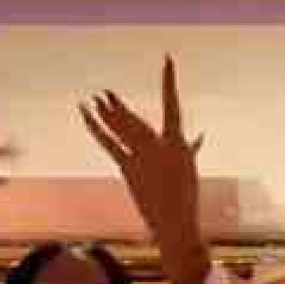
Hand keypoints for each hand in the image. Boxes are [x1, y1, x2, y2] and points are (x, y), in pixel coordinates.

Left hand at [80, 55, 209, 283]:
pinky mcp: (127, 167)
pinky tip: (86, 114)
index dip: (169, 80)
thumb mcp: (190, 169)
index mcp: (177, 143)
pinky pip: (109, 142)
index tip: (167, 60)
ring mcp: (141, 156)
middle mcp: (158, 145)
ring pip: (120, 127)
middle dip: (119, 106)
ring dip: (106, 112)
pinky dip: (95, 127)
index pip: (173, 104)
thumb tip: (199, 136)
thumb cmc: (186, 199)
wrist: (176, 223)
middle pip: (134, 119)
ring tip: (95, 97)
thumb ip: (191, 149)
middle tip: (105, 92)